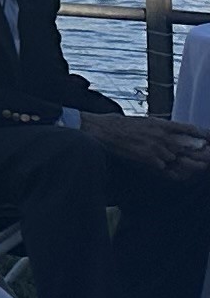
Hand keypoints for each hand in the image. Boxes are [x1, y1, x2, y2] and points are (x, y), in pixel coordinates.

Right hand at [93, 115, 209, 181]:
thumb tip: (173, 132)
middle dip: (203, 153)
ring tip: (199, 167)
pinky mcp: (149, 160)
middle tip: (208, 156)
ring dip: (191, 165)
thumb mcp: (142, 121)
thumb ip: (160, 128)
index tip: (209, 140)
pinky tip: (181, 175)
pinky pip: (169, 171)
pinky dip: (176, 173)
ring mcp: (157, 148)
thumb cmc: (116, 125)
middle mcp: (162, 135)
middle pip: (191, 147)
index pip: (190, 129)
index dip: (204, 135)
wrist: (99, 130)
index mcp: (161, 123)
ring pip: (182, 160)